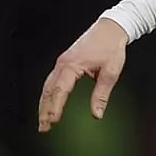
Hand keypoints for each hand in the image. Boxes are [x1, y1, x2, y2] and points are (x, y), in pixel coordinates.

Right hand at [38, 18, 128, 132]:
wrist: (111, 28)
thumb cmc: (111, 47)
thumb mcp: (110, 72)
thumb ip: (101, 95)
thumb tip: (97, 114)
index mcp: (72, 65)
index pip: (60, 91)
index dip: (55, 107)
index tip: (52, 122)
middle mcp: (63, 63)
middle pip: (48, 90)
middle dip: (44, 110)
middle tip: (43, 127)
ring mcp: (62, 61)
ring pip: (47, 85)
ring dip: (44, 103)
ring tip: (43, 120)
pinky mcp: (64, 61)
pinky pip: (52, 80)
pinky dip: (48, 93)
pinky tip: (48, 102)